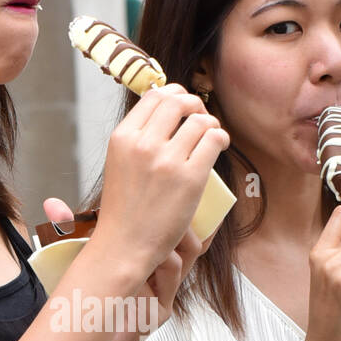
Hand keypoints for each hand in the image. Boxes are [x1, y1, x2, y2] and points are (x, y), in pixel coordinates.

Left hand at [42, 196, 212, 340]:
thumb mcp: (82, 258)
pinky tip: (147, 261)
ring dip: (169, 240)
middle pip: (188, 241)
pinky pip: (171, 283)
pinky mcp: (159, 312)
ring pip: (184, 257)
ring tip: (156, 231)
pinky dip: (162, 266)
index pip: (172, 231)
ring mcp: (163, 294)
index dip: (176, 211)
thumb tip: (52, 203)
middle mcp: (160, 277)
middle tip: (169, 204)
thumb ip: (70, 231)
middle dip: (181, 219)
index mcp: (147, 262)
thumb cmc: (84, 301)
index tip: (169, 190)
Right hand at [90, 84, 228, 284]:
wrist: (124, 246)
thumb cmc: (123, 211)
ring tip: (213, 135)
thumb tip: (164, 115)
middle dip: (194, 104)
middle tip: (201, 117)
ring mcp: (167, 161)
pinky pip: (214, 140)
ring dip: (211, 123)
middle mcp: (143, 144)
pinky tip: (220, 145)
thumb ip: (137, 140)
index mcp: (122, 138)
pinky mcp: (190, 178)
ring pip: (200, 120)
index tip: (184, 106)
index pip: (153, 96)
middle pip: (177, 101)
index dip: (174, 94)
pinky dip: (221, 138)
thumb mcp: (119, 164)